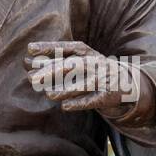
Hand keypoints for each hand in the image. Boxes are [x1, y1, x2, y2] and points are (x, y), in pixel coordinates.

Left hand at [24, 40, 151, 118]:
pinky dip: (80, 103)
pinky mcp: (109, 95)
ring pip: (84, 84)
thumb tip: (28, 63)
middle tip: (32, 79)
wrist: (127, 82)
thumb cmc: (92, 71)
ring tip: (48, 94)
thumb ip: (54, 62)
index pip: (66, 48)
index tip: (30, 50)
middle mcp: (95, 63)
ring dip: (65, 90)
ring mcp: (103, 79)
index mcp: (86, 52)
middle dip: (52, 71)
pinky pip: (94, 100)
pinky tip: (65, 107)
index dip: (48, 48)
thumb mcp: (77, 62)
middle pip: (72, 66)